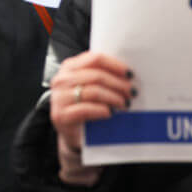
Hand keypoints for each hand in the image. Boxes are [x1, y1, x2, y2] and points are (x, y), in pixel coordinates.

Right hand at [49, 51, 135, 184]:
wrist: (72, 133)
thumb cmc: (84, 106)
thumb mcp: (90, 87)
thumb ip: (101, 76)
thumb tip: (127, 75)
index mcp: (69, 67)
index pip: (94, 59)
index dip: (115, 65)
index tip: (129, 73)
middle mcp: (62, 80)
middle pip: (96, 75)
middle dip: (118, 84)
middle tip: (132, 92)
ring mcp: (60, 98)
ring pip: (93, 92)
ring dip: (114, 97)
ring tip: (125, 104)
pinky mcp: (61, 115)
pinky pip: (86, 109)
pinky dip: (102, 110)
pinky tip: (110, 113)